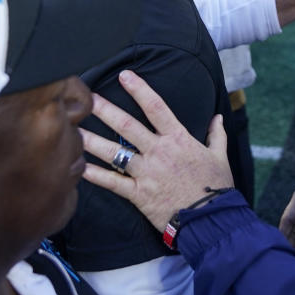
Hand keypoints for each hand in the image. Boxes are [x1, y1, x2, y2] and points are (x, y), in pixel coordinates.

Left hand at [81, 70, 234, 231]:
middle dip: (106, 110)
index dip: (140, 89)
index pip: (157, 107)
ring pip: (114, 152)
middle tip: (88, 97)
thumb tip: (218, 118)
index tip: (125, 75)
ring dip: (92, 140)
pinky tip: (78, 167)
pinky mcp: (139, 194)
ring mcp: (147, 172)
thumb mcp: (220, 156)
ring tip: (73, 129)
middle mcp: (159, 151)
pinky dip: (95, 175)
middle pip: (128, 126)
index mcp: (179, 139)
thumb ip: (217, 135)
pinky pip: (112, 183)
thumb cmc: (216, 187)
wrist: (210, 219)